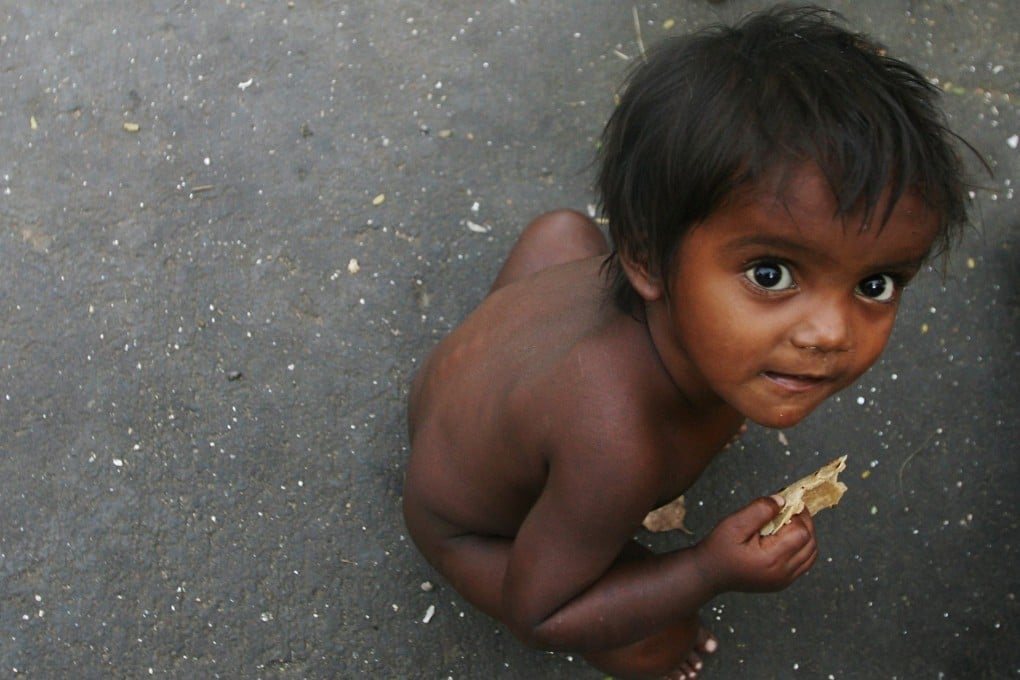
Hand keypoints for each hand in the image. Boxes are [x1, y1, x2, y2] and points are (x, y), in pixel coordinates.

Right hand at [692, 496, 817, 593]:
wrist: (708, 573)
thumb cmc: (719, 548)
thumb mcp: (735, 523)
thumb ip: (759, 510)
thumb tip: (782, 500)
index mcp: (772, 559)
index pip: (802, 533)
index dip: (798, 515)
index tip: (786, 502)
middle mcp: (782, 573)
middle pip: (811, 544)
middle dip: (806, 523)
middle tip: (791, 508)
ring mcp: (783, 580)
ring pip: (811, 555)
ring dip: (806, 536)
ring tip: (790, 521)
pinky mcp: (782, 582)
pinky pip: (804, 563)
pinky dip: (802, 548)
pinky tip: (787, 537)